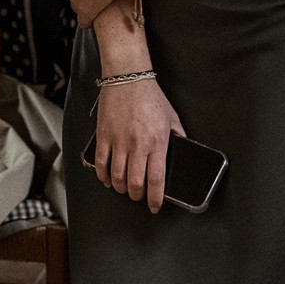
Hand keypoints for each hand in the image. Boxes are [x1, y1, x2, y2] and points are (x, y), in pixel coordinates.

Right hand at [90, 78, 185, 210]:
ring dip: (121, 188)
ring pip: (117, 177)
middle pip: (135, 183)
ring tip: (124, 187)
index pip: (156, 180)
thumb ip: (178, 137)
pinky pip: (101, 164)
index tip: (155, 206)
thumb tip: (183, 150)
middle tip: (138, 196)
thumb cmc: (150, 95)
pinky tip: (108, 179)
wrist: (128, 77)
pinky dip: (103, 176)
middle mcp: (137, 145)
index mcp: (157, 142)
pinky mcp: (103, 136)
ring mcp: (118, 141)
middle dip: (137, 196)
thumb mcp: (172, 117)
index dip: (155, 198)